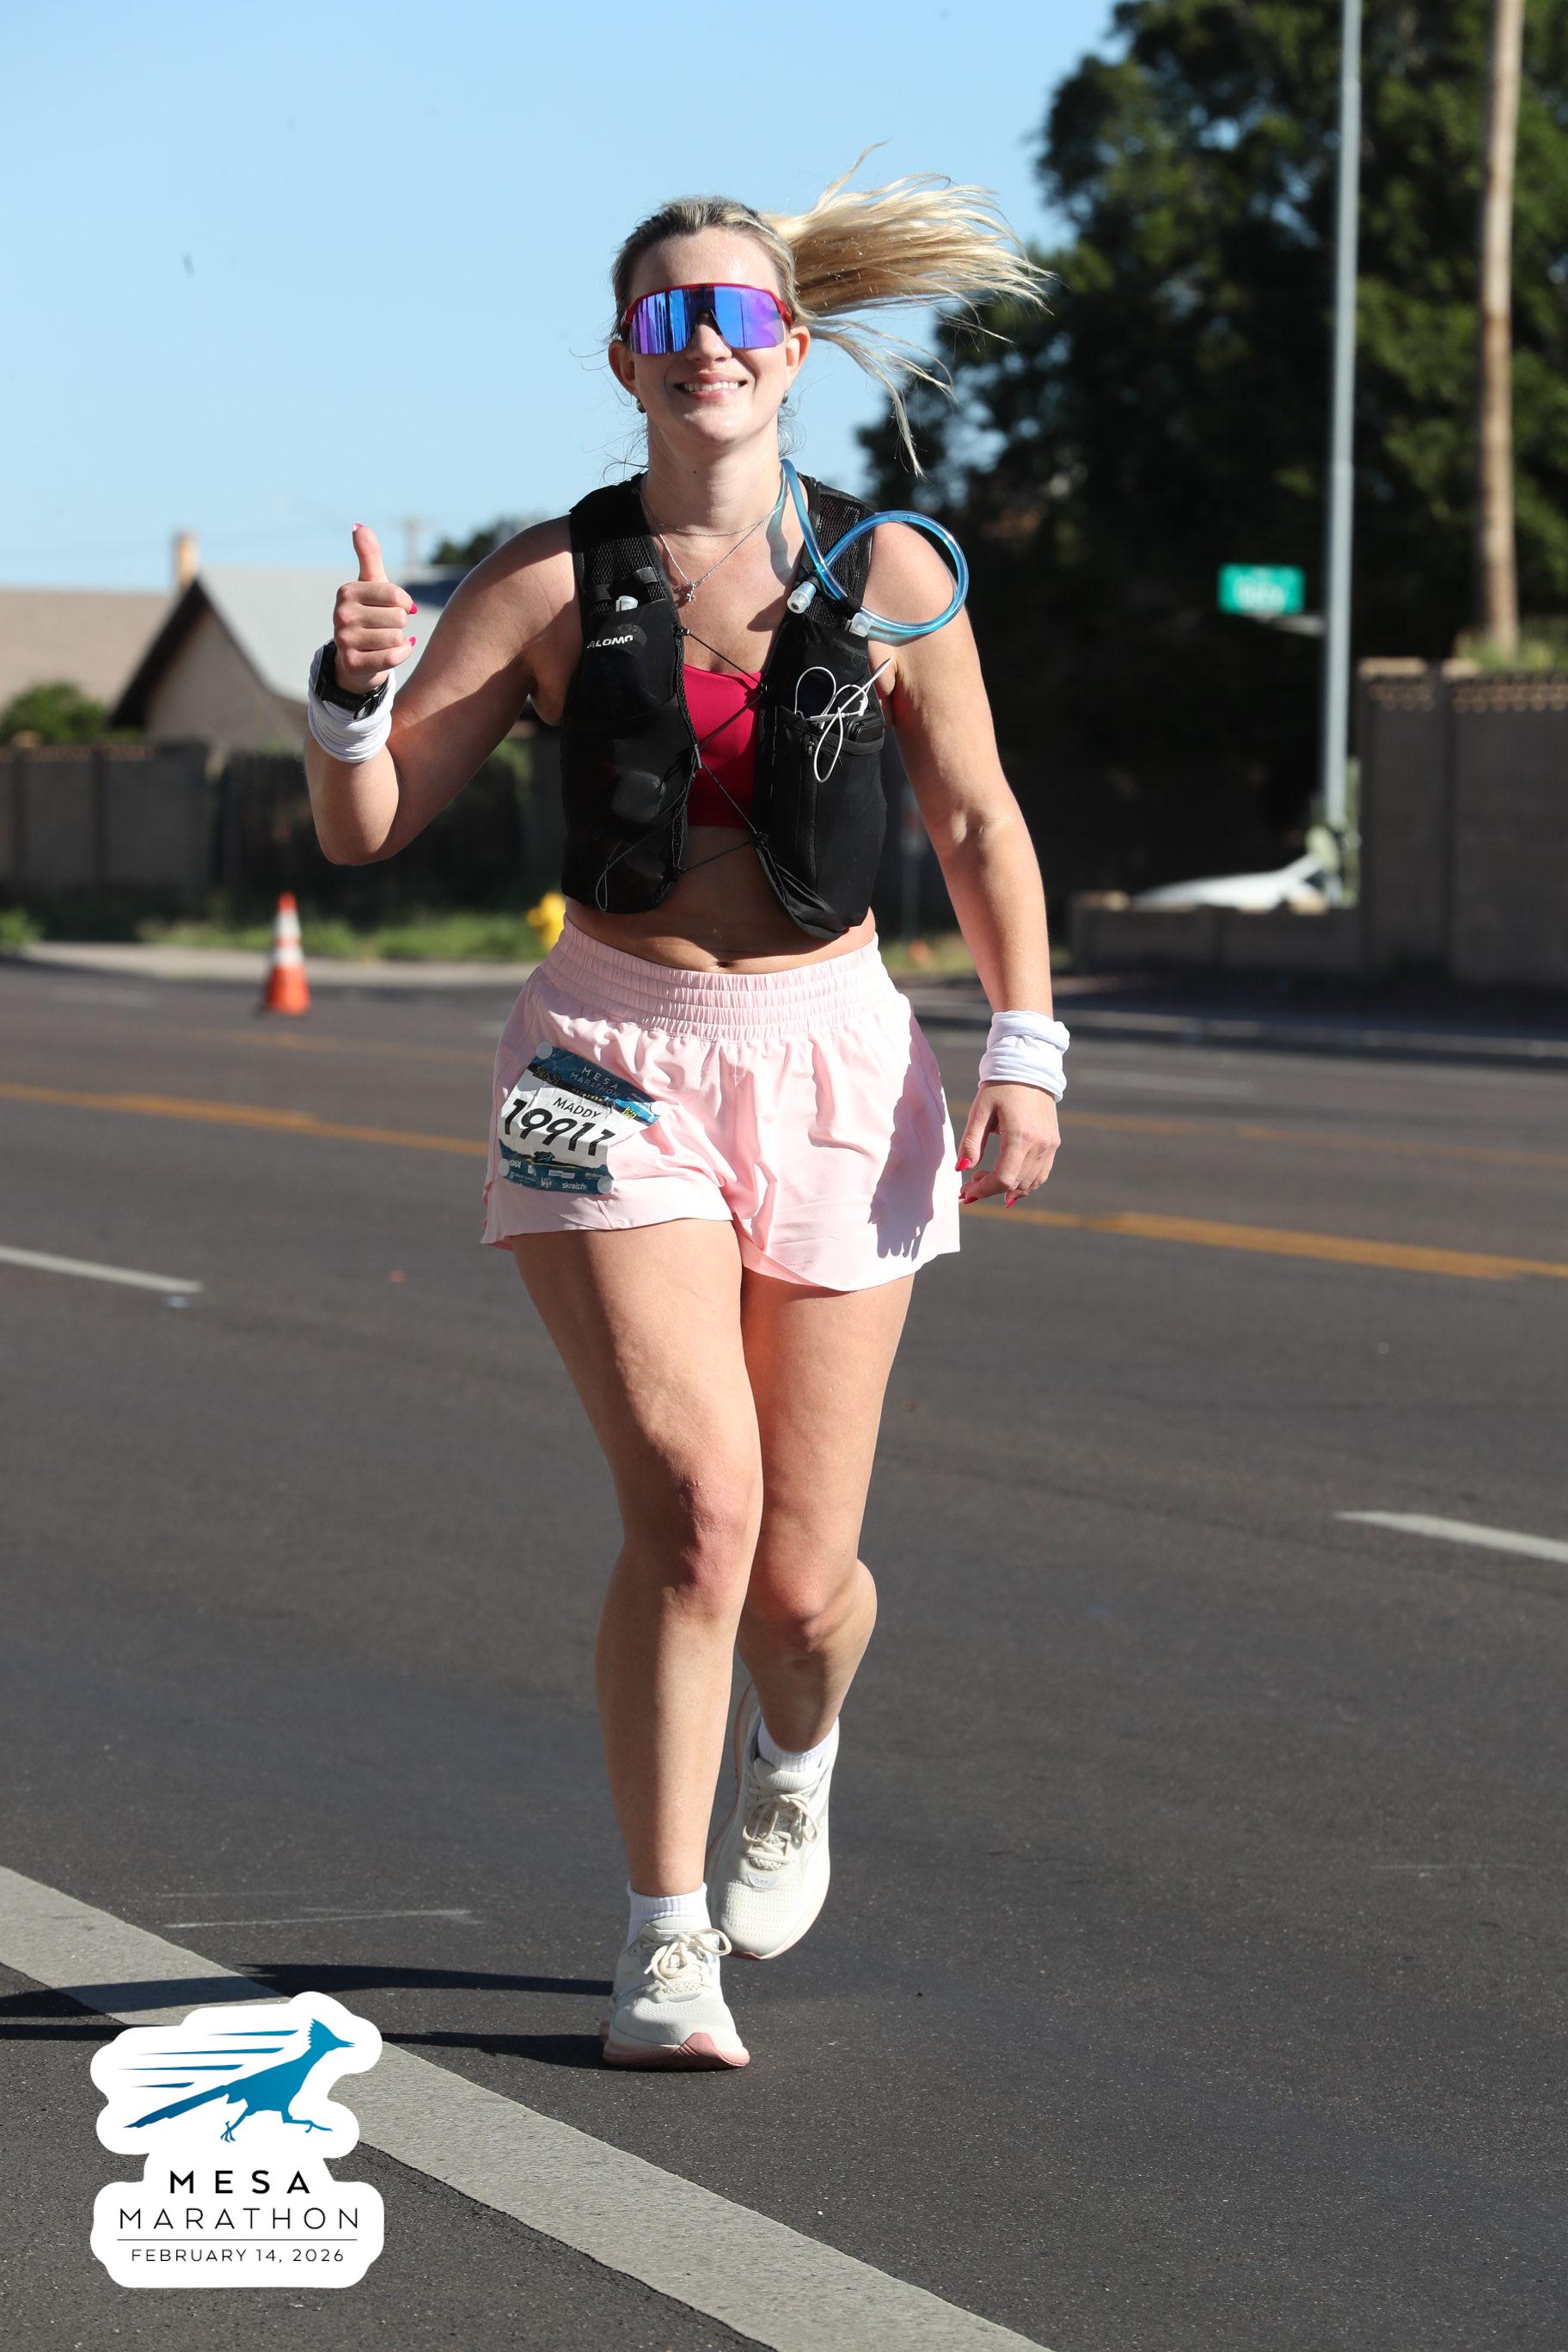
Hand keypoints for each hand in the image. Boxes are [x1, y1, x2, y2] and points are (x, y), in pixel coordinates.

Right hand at [332, 524, 417, 694]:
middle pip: (398, 617)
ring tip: (383, 640)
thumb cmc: (370, 615)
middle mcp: (341, 614)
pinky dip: (401, 654)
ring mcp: (344, 640)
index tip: (398, 607)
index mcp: (347, 592)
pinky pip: (393, 656)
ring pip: (396, 637)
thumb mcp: (371, 584)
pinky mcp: (353, 664)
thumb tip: (358, 525)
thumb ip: (368, 555)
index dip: (404, 603)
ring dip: (398, 640)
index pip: (394, 594)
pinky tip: (394, 651)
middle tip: (385, 627)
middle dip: (399, 624)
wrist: (358, 658)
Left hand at [954, 1080, 1059, 1206]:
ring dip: (1007, 1189)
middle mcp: (1040, 1144)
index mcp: (1020, 1136)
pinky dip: (1024, 1183)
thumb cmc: (1000, 1086)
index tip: (966, 1192)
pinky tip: (1008, 1184)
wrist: (1029, 1066)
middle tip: (969, 1188)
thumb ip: (971, 1142)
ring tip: (985, 1181)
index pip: (1003, 1178)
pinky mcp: (1053, 1143)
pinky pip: (1041, 1174)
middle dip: (989, 1190)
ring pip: (1030, 1183)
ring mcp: (1050, 1145)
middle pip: (1015, 1184)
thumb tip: (962, 1169)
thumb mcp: (980, 1111)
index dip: (983, 1190)